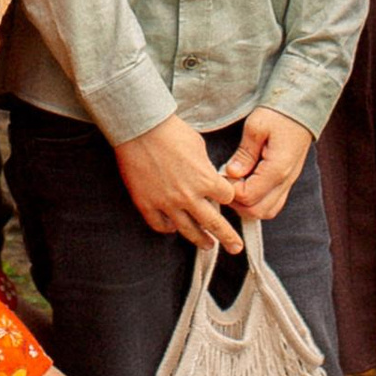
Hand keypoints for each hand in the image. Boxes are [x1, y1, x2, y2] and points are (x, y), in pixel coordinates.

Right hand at [114, 115, 242, 250]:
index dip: (228, 196)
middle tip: (236, 247)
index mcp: (205, 180)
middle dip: (228, 238)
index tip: (226, 197)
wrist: (139, 128)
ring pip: (188, 231)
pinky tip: (173, 228)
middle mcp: (189, 196)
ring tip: (208, 244)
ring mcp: (167, 203)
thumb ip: (206, 167)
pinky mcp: (147, 204)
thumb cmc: (170, 131)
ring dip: (201, 240)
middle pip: (214, 224)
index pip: (227, 198)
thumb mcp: (199, 145)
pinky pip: (160, 226)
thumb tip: (208, 176)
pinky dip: (168, 228)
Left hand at [221, 106, 314, 221]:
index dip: (230, 190)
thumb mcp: (256, 127)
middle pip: (258, 211)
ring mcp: (289, 182)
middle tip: (225, 183)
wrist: (302, 107)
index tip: (221, 175)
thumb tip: (232, 173)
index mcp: (277, 169)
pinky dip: (258, 201)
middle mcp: (285, 181)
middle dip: (237, 203)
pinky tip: (247, 184)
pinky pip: (273, 202)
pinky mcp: (288, 180)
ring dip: (248, 205)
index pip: (248, 196)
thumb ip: (244, 153)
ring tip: (235, 185)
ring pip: (267, 211)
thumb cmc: (279, 113)